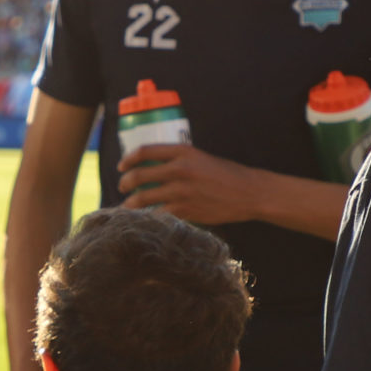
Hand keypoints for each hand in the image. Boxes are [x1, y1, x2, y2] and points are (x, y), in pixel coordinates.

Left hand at [117, 143, 262, 225]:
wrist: (248, 192)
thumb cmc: (226, 174)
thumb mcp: (201, 158)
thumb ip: (178, 160)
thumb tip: (154, 168)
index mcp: (183, 152)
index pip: (145, 151)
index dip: (128, 159)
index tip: (121, 167)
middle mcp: (180, 169)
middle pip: (139, 176)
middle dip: (125, 183)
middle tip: (122, 188)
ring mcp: (182, 191)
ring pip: (144, 198)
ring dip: (131, 204)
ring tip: (127, 207)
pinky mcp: (186, 209)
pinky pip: (158, 214)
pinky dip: (148, 217)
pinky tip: (145, 219)